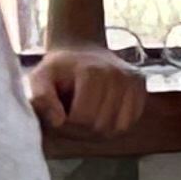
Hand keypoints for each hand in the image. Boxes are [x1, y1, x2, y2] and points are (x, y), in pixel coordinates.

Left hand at [24, 39, 143, 140]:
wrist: (81, 50)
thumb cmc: (58, 69)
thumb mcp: (39, 78)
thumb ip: (41, 99)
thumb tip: (57, 122)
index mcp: (92, 72)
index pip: (83, 118)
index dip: (67, 125)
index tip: (59, 115)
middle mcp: (118, 76)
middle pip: (101, 125)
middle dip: (83, 129)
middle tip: (71, 117)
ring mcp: (133, 83)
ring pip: (118, 128)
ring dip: (99, 129)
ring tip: (86, 116)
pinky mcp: (141, 90)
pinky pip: (130, 122)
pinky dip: (115, 124)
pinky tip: (102, 113)